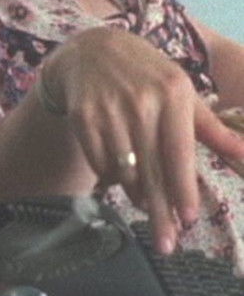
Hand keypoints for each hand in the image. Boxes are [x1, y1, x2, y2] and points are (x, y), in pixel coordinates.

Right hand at [44, 27, 243, 253]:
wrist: (93, 50)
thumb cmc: (147, 73)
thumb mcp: (181, 90)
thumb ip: (210, 126)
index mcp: (172, 93)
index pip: (179, 152)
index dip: (184, 189)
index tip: (189, 219)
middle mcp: (140, 103)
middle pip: (153, 170)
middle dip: (160, 212)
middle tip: (167, 245)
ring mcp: (108, 111)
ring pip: (125, 172)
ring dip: (136, 194)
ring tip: (144, 203)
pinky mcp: (83, 118)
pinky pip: (101, 164)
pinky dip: (112, 178)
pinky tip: (119, 177)